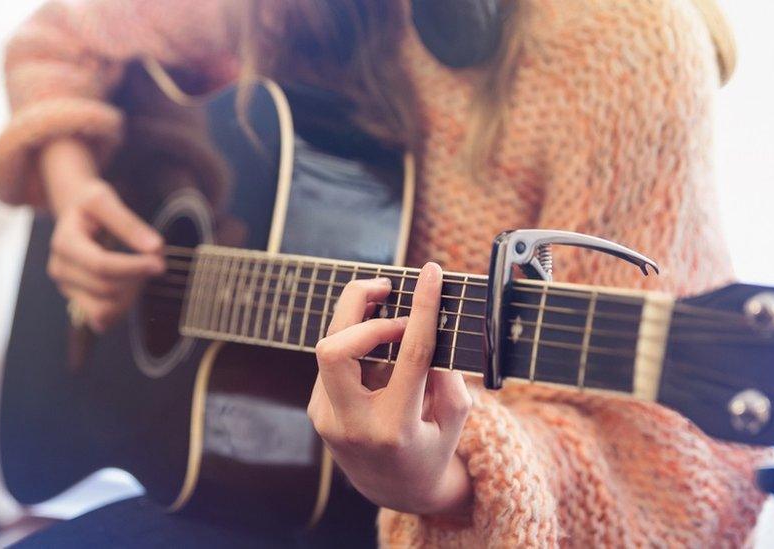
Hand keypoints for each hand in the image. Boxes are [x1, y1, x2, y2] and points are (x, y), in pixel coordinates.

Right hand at [48, 180, 164, 331]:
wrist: (74, 215)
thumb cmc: (89, 206)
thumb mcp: (104, 201)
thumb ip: (129, 224)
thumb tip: (155, 248)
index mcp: (64, 243)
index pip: (101, 265)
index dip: (133, 267)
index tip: (160, 262)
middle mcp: (60, 269)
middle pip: (107, 288)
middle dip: (137, 277)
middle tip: (157, 260)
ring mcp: (67, 289)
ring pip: (106, 309)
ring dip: (132, 294)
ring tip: (141, 270)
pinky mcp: (77, 302)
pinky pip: (104, 319)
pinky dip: (123, 306)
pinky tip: (132, 285)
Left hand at [307, 263, 472, 514]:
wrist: (393, 492)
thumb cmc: (433, 449)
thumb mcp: (456, 417)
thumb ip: (447, 371)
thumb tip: (426, 320)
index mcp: (396, 427)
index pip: (410, 355)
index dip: (422, 308)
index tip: (430, 272)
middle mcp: (354, 424)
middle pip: (335, 347)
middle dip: (359, 307)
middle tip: (390, 289)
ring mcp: (327, 419)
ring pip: (329, 347)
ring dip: (358, 321)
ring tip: (387, 311)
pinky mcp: (317, 411)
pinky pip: (333, 361)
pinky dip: (355, 343)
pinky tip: (376, 346)